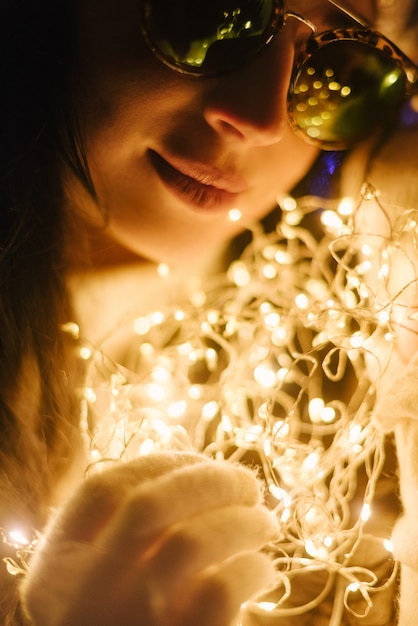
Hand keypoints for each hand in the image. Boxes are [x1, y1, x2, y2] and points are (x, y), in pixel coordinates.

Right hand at [21, 452, 277, 625]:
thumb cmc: (131, 619)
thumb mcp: (103, 578)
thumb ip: (127, 530)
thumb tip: (204, 470)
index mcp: (57, 569)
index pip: (103, 488)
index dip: (161, 462)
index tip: (200, 462)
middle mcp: (83, 596)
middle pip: (148, 504)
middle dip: (211, 479)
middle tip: (248, 484)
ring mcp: (129, 623)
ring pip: (190, 541)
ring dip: (244, 520)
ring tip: (266, 524)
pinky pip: (221, 592)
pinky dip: (253, 568)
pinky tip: (262, 571)